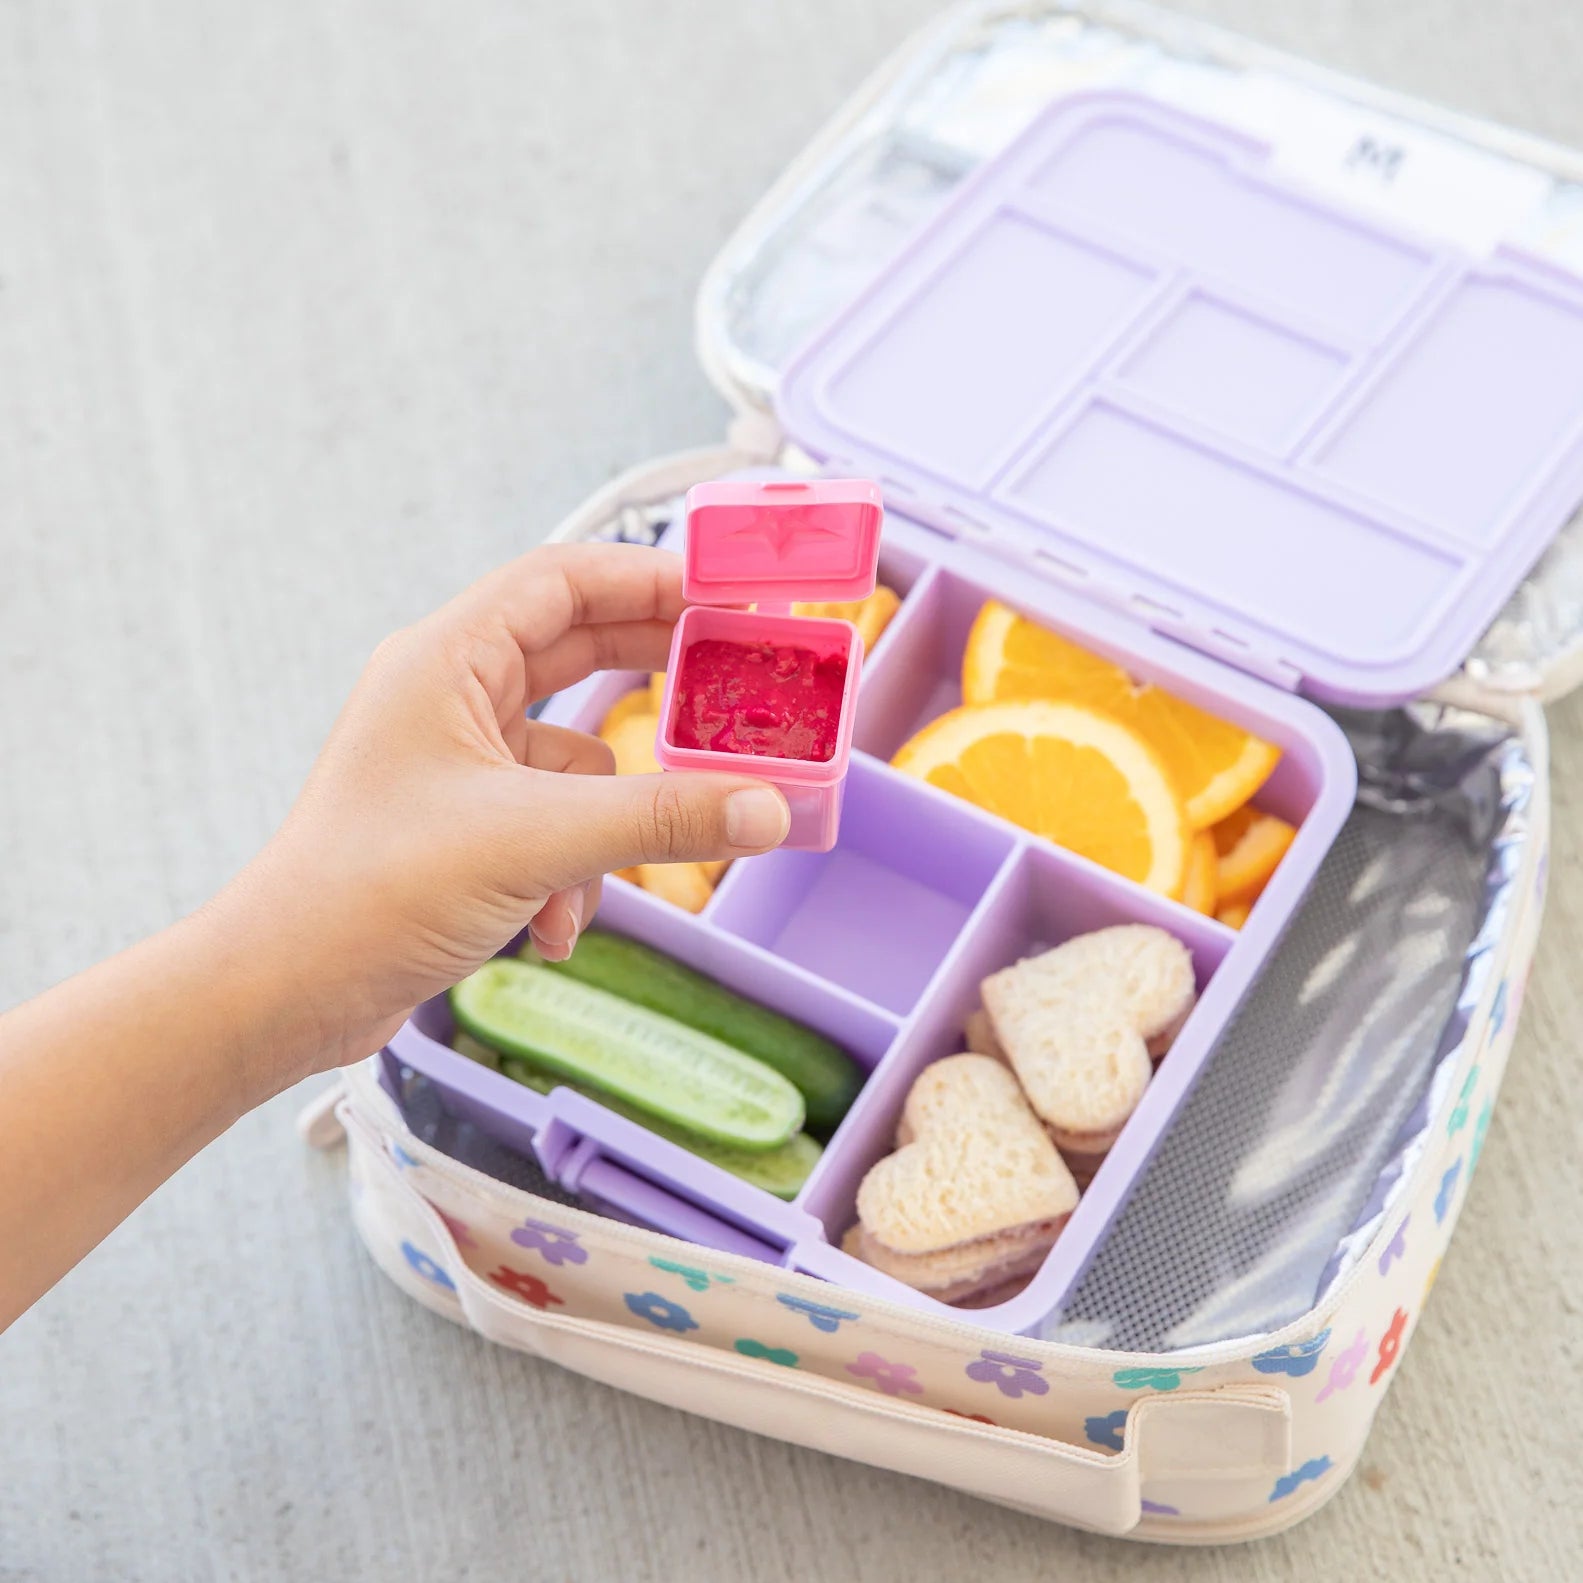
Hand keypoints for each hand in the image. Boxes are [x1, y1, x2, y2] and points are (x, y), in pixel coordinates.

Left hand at [221, 542, 789, 1078]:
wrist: (284, 995)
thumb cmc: (371, 891)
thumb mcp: (534, 841)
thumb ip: (660, 817)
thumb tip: (769, 808)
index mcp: (445, 660)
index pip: (562, 580)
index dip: (649, 579)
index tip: (728, 598)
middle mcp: (448, 699)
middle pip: (576, 655)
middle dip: (653, 683)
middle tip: (735, 684)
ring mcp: (456, 766)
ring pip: (574, 762)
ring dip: (604, 824)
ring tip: (595, 879)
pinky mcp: (465, 829)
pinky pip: (553, 826)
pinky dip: (568, 875)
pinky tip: (550, 929)